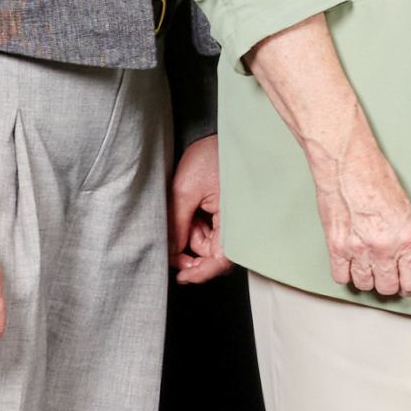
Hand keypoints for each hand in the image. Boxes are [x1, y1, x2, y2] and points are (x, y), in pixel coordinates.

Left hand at [167, 135, 228, 284]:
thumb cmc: (212, 155)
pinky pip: (213, 232)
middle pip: (213, 255)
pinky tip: (194, 212)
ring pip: (210, 244)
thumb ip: (176, 223)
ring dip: (192, 237)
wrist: (227, 134)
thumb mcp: (185, 189)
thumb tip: (170, 251)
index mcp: (236, 220)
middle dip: (190, 252)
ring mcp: (235, 219)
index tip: (180, 276)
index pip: (221, 261)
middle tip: (171, 242)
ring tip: (185, 212)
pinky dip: (199, 228)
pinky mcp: (230, 214)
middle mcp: (240, 224)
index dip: (200, 273)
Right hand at [307, 132, 410, 301]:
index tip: (407, 286)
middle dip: (388, 284)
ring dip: (367, 279)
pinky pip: (341, 276)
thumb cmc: (376, 179)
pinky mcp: (336, 247)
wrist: (348, 166)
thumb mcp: (405, 209)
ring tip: (368, 269)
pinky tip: (350, 265)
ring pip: (364, 284)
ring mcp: (357, 249)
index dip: (409, 287)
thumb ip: (404, 237)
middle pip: (387, 286)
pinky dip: (346, 274)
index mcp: (406, 238)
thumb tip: (403, 257)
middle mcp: (383, 248)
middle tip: (387, 278)